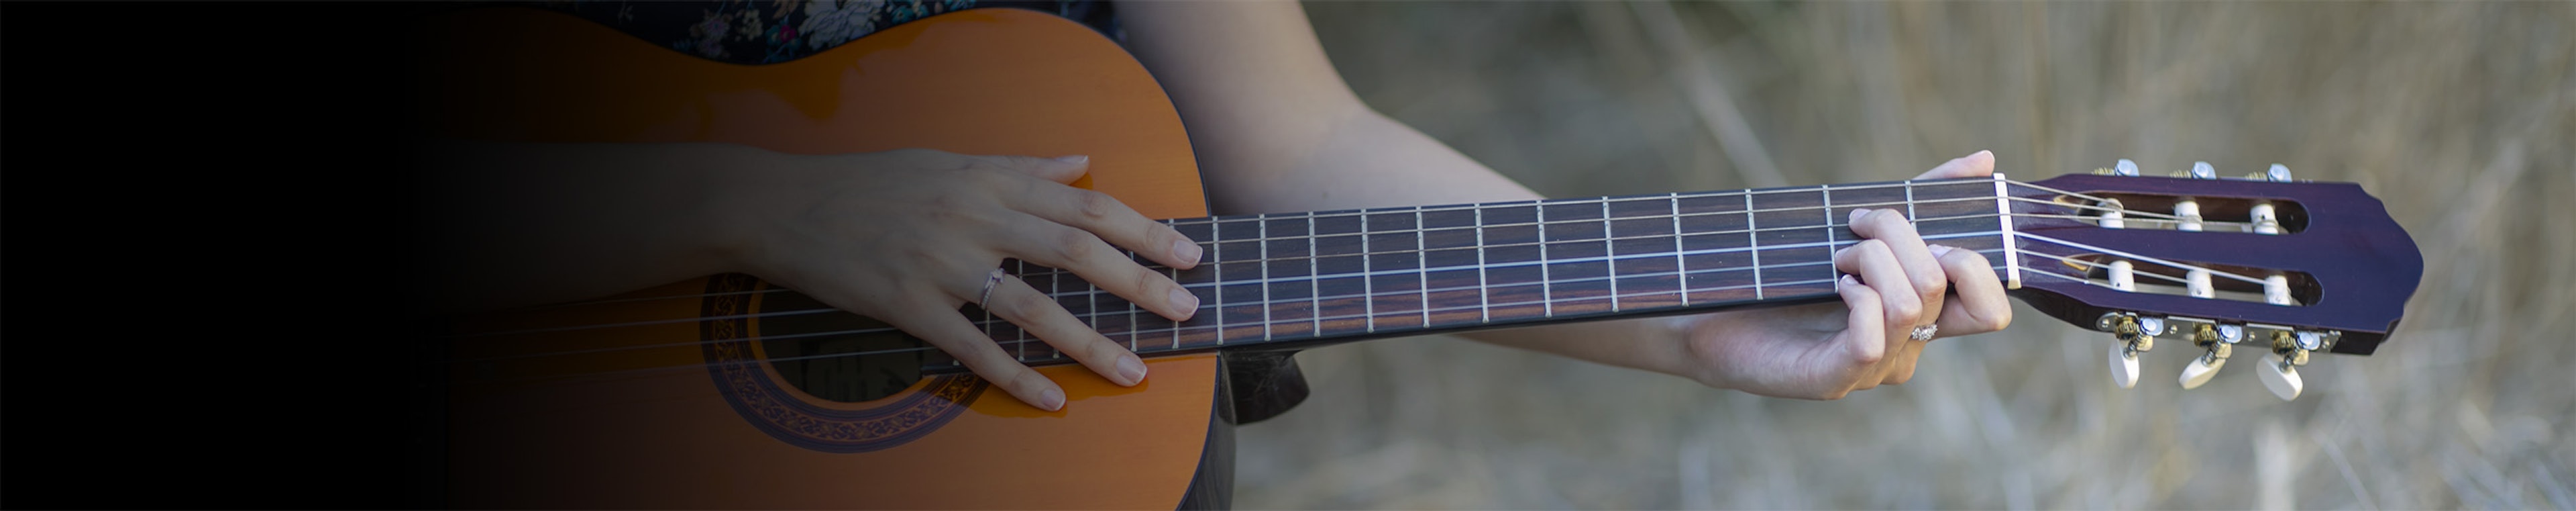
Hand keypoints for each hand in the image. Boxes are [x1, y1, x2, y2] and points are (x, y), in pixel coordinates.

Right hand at [727, 148, 1202, 410]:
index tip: (1188, 253)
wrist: (782, 203)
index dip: (1143, 229)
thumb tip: (1081, 162)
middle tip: (1187, 311)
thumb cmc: (871, 182)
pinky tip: (1054, 398)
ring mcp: (941, 263)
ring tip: (1135, 371)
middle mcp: (974, 217)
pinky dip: (1016, 375)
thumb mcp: (951, 160)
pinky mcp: (908, 304)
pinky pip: (973, 347)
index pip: (1086, 204)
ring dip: (1090, 342)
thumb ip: (1020, 167)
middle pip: (1076, 250)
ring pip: (1032, 306)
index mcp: (990, 180)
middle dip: (1139, 283)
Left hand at [1676, 151, 2013, 398]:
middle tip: (1856, 223)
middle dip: (1903, 233)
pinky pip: (1872, 342)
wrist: (1710, 313)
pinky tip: (1833, 286)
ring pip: (1913, 304)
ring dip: (1872, 259)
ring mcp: (1873, 368)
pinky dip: (1856, 299)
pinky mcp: (1834, 380)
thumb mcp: (1859, 228)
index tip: (1922, 226)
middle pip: (1948, 286)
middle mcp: (1907, 346)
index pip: (1992, 307)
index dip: (1974, 261)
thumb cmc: (1787, 271)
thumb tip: (1986, 161)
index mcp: (1923, 314)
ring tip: (1835, 255)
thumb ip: (1922, 199)